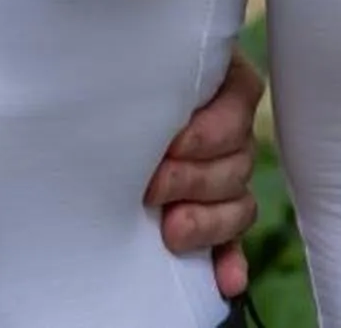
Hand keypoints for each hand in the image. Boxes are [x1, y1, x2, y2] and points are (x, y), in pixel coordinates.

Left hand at [146, 47, 264, 299]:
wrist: (102, 89)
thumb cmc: (124, 67)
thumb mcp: (146, 58)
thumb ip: (158, 70)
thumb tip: (146, 85)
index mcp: (225, 86)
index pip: (236, 112)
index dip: (205, 136)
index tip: (168, 147)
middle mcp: (232, 132)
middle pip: (235, 163)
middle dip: (191, 179)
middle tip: (150, 188)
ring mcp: (226, 176)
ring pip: (238, 205)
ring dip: (206, 222)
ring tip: (171, 231)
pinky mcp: (215, 213)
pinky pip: (234, 242)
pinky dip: (228, 261)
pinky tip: (224, 282)